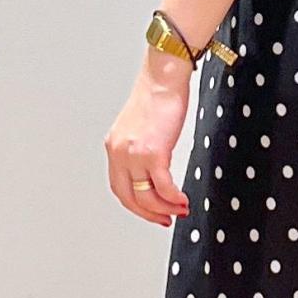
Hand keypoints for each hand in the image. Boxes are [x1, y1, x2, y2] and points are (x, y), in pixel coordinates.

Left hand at [105, 50, 193, 226]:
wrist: (163, 77)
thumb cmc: (158, 95)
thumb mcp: (140, 126)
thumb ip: (141, 148)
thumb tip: (155, 167)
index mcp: (114, 146)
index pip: (119, 187)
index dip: (135, 204)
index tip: (151, 211)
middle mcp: (119, 153)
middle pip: (129, 197)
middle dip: (148, 213)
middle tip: (164, 219)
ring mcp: (134, 154)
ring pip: (146, 196)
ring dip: (164, 208)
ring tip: (180, 209)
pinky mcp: (154, 153)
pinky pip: (163, 187)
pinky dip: (174, 198)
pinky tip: (183, 200)